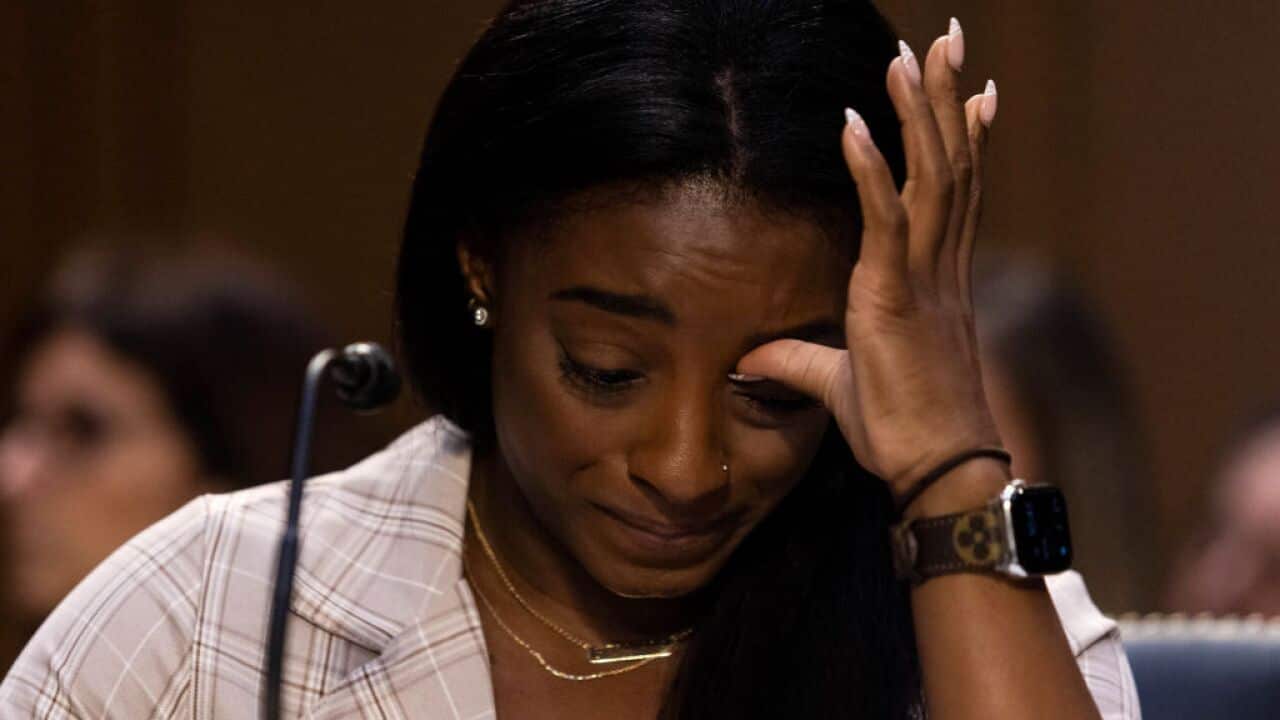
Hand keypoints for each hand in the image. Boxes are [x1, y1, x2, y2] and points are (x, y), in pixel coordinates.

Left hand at [737, 24, 1002, 500]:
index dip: (966, 137)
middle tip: (953, 40)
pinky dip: (872, 170)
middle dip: (949, 98)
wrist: (937, 470)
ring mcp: (924, 278)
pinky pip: (887, 221)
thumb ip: (799, 361)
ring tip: (912, 55)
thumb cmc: (903, 431)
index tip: (978, 92)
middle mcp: (940, 267)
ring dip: (921, 112)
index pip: (956, 191)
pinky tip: (856, 125)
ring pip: (933, 176)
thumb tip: (751, 359)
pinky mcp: (895, 298)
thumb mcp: (838, 385)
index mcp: (937, 279)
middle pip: (952, 163)